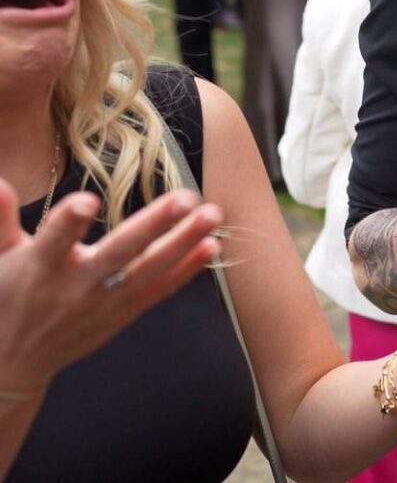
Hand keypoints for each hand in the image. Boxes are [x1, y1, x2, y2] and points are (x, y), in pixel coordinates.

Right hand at [0, 181, 220, 397]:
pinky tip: (213, 245)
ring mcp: (103, 302)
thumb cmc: (6, 294)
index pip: (53, 241)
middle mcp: (75, 285)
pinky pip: (160, 290)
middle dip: (153, 226)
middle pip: (118, 253)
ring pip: (149, 271)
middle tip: (186, 197)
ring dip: (184, 243)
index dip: (68, 222)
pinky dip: (187, 270)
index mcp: (39, 266)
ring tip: (214, 214)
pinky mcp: (123, 312)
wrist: (14, 361)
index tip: (86, 199)